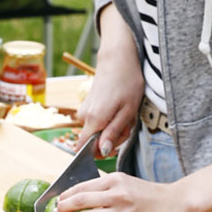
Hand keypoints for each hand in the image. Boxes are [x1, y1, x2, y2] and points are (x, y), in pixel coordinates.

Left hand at [55, 173, 192, 211]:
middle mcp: (117, 195)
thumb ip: (102, 186)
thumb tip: (76, 194)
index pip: (81, 187)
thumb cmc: (145, 193)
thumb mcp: (124, 181)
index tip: (57, 201)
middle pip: (80, 202)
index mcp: (115, 180)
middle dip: (63, 208)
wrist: (172, 204)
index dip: (65, 196)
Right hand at [76, 5, 142, 157]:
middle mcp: (84, 117)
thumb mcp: (127, 112)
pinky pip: (96, 123)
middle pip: (95, 142)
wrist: (118, 59)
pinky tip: (117, 109)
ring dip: (112, 128)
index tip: (116, 144)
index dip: (101, 152)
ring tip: (124, 114)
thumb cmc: (127, 82)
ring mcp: (83, 111)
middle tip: (127, 125)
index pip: (85, 149)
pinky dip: (108, 120)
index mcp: (94, 120)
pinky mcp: (86, 107)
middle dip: (113, 138)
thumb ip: (113, 133)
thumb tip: (103, 151)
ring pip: (97, 132)